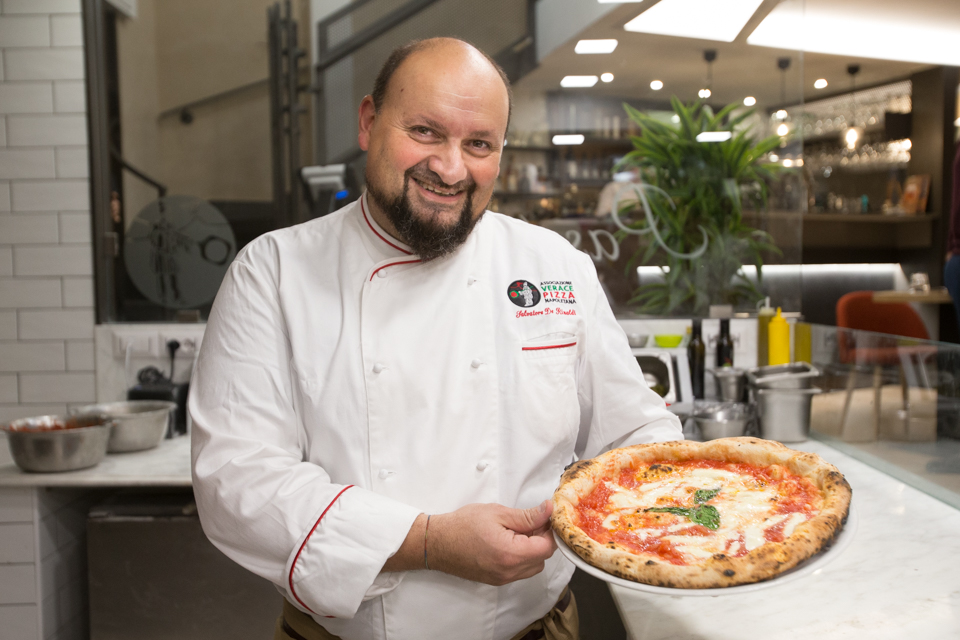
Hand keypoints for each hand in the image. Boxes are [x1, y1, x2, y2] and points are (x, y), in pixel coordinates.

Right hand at [429, 500, 556, 585]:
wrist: (437, 543)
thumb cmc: (463, 525)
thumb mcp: (497, 513)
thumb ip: (527, 515)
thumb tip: (549, 511)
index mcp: (511, 554)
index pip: (547, 547)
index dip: (548, 530)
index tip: (542, 517)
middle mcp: (509, 571)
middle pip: (542, 558)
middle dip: (541, 539)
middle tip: (528, 522)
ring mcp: (502, 579)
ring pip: (532, 567)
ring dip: (531, 550)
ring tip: (516, 532)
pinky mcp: (496, 580)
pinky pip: (519, 571)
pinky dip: (520, 558)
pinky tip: (508, 543)